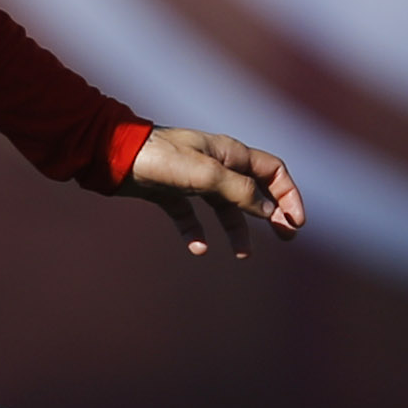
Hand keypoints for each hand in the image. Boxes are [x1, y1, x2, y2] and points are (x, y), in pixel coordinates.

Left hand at [123, 125, 305, 258]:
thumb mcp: (207, 175)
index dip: (289, 195)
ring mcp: (191, 179)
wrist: (112, 155)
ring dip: (236, 230)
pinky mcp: (168, 192)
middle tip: (287, 238)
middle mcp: (215, 164)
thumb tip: (271, 213)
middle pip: (254, 190)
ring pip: (224, 207)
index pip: (273, 171)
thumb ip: (240, 193)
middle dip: (272, 214)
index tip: (296, 222)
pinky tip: (197, 248)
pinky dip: (196, 232)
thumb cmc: (161, 158)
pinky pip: (189, 216)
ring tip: (242, 255)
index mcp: (230, 153)